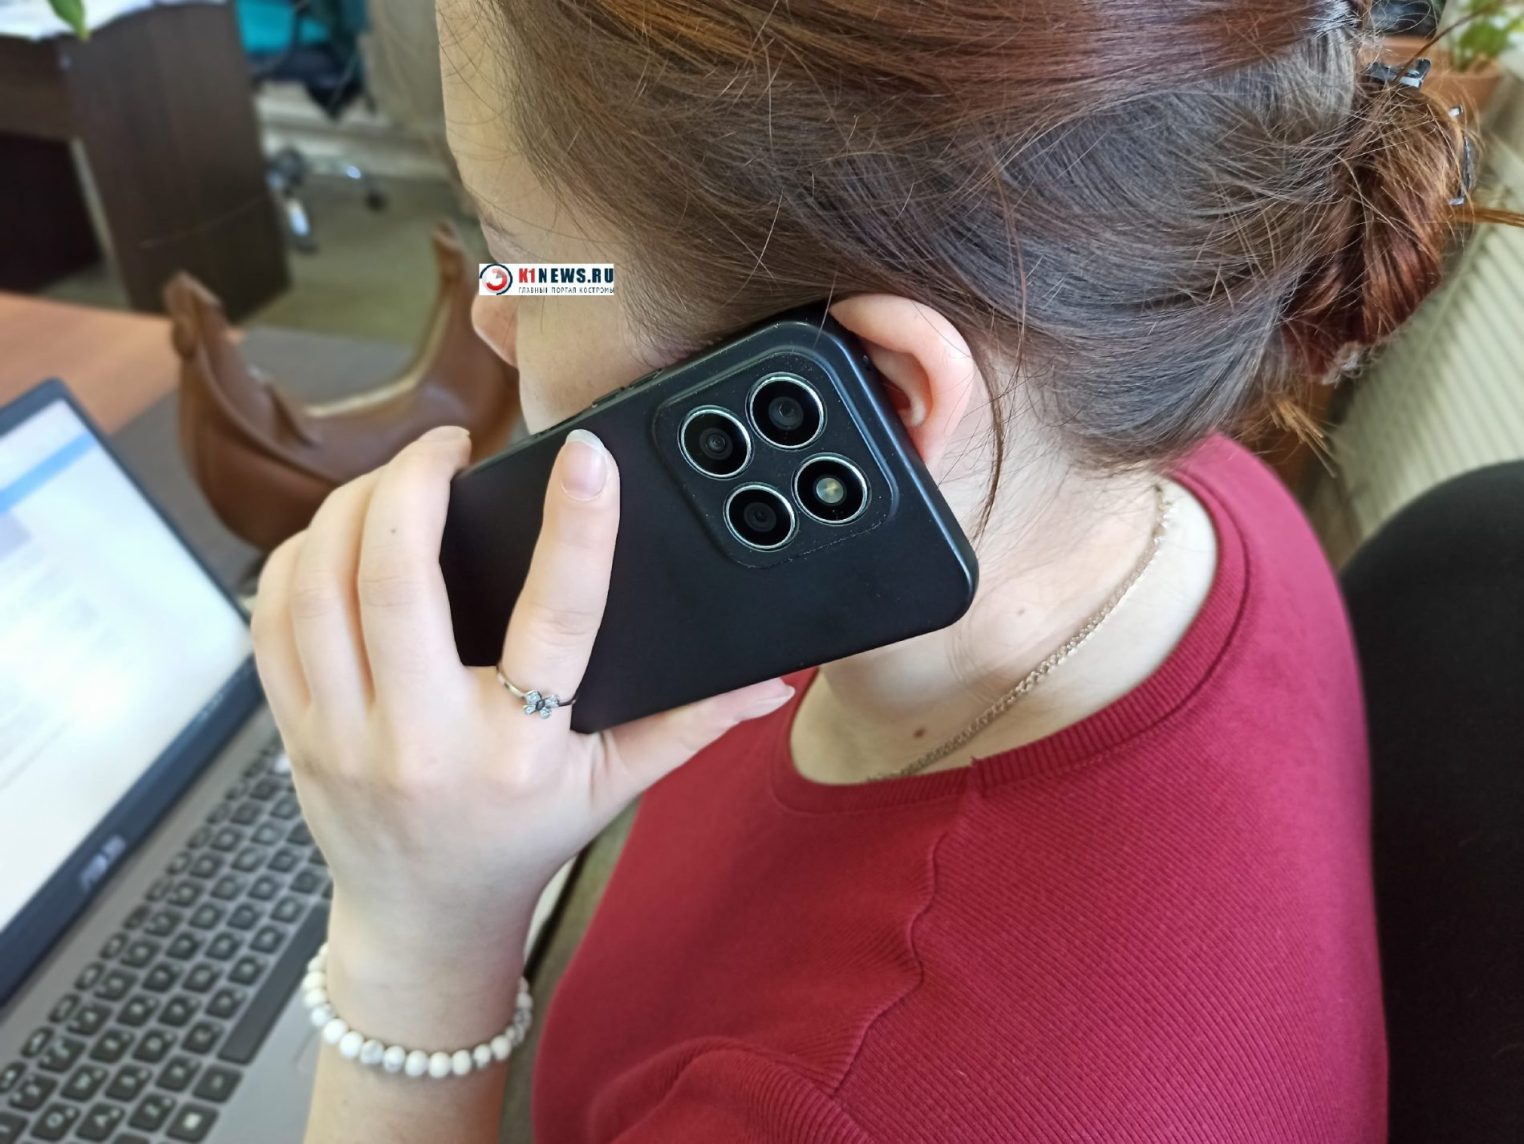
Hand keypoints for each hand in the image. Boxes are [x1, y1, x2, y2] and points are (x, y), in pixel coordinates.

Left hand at [249, 425, 793, 1010]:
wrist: (423, 917)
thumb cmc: (522, 840)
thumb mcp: (614, 787)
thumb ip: (688, 724)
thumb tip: (769, 679)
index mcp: (520, 749)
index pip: (555, 620)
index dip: (578, 528)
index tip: (587, 454)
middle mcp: (425, 740)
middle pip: (396, 580)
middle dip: (412, 484)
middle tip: (447, 446)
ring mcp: (346, 735)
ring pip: (321, 585)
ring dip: (352, 506)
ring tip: (397, 478)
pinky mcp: (295, 729)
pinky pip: (275, 617)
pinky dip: (300, 554)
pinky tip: (340, 530)